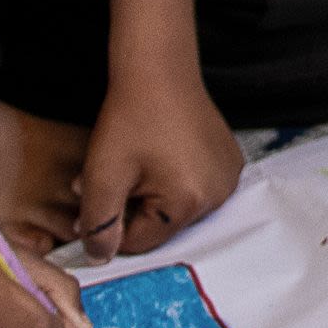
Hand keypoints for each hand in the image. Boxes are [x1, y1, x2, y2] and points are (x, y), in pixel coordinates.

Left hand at [76, 61, 241, 262]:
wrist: (159, 71)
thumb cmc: (132, 117)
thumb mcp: (102, 175)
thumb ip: (98, 224)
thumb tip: (100, 256)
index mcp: (188, 201)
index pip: (141, 242)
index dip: (112, 222)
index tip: (102, 194)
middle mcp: (218, 194)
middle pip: (162, 227)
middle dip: (133, 208)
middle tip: (118, 176)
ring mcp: (228, 177)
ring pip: (177, 209)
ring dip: (153, 195)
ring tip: (139, 163)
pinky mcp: (229, 162)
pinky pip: (195, 189)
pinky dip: (175, 180)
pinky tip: (162, 155)